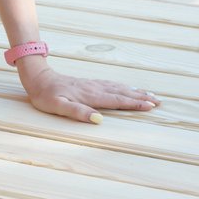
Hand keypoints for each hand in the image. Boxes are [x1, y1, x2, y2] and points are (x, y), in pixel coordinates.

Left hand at [17, 58, 157, 122]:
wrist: (38, 79)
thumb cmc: (46, 96)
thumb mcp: (58, 107)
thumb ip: (78, 112)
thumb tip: (98, 119)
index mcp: (90, 97)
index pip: (117, 101)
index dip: (134, 104)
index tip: (150, 106)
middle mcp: (95, 89)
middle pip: (123, 93)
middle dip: (141, 97)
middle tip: (159, 101)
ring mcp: (94, 85)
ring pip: (120, 87)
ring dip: (136, 91)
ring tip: (151, 94)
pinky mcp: (90, 83)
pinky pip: (112, 84)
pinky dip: (125, 86)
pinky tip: (130, 87)